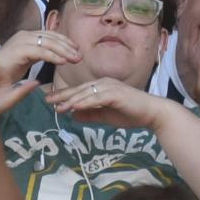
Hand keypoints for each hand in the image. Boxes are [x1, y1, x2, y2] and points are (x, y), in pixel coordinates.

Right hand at [0, 29, 80, 80]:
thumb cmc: (6, 73)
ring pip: (48, 43)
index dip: (65, 41)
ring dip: (64, 51)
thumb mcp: (28, 61)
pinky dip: (53, 56)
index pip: (50, 35)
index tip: (77, 50)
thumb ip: (40, 55)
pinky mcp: (18, 50)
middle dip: (68, 46)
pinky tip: (63, 62)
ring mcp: (21, 41)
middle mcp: (24, 35)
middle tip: (80, 56)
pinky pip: (41, 51)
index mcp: (27, 36)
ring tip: (75, 60)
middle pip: (52, 37)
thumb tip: (57, 55)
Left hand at [45, 77, 167, 128]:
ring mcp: (111, 87)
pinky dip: (85, 102)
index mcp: (102, 86)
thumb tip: (73, 116)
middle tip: (47, 100)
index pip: (79, 90)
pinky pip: (97, 98)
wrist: (152, 113)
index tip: (50, 101)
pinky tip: (75, 106)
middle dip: (63, 95)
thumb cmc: (131, 113)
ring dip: (71, 100)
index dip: (64, 95)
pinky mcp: (116, 94)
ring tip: (58, 107)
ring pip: (86, 93)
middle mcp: (104, 83)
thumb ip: (90, 114)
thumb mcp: (106, 116)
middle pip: (79, 89)